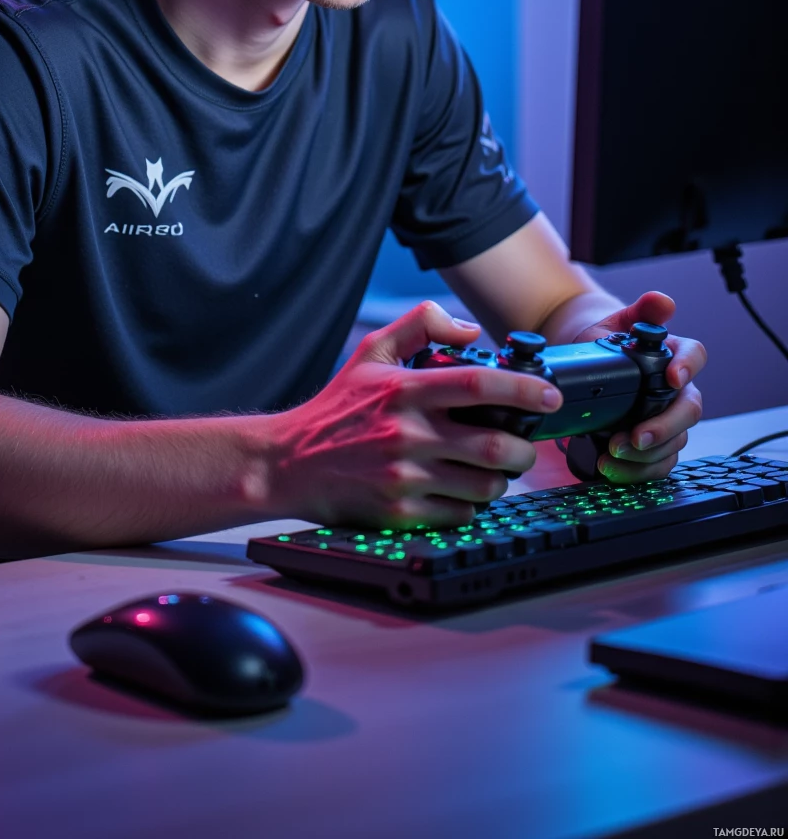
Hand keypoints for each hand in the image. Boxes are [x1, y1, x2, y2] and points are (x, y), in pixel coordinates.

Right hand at [267, 301, 563, 527]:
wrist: (289, 462)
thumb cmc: (337, 407)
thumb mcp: (371, 352)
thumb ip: (420, 325)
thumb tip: (470, 330)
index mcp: (405, 389)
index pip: (480, 384)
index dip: (525, 389)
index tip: (550, 395)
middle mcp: (408, 433)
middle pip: (495, 445)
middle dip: (523, 447)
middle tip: (523, 443)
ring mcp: (404, 477)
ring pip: (485, 485)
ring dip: (500, 478)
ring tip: (491, 468)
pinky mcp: (400, 512)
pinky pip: (460, 513)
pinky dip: (470, 503)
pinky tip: (458, 488)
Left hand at [571, 291, 705, 483]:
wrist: (586, 367)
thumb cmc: (607, 344)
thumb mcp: (617, 323)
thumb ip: (640, 312)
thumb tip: (662, 302)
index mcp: (673, 355)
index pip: (695, 356)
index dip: (689, 367)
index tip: (673, 377)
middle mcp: (676, 391)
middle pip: (688, 410)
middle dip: (664, 427)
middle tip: (636, 436)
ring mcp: (667, 419)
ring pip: (674, 443)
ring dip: (645, 455)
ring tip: (611, 454)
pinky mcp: (654, 445)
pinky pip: (656, 464)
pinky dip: (635, 472)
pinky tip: (610, 468)